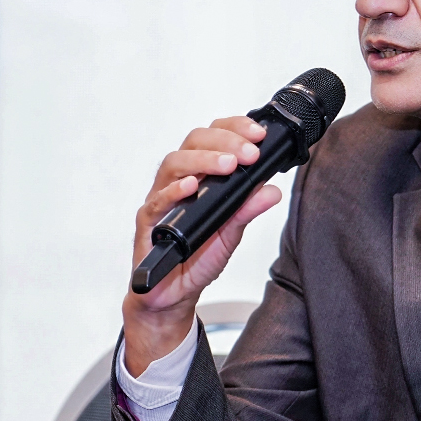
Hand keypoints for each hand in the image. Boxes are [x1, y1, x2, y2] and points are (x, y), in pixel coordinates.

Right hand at [121, 116, 282, 376]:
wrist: (173, 291)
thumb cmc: (198, 256)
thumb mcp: (232, 231)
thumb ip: (248, 209)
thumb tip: (272, 190)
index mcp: (201, 175)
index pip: (215, 138)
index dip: (235, 129)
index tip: (259, 135)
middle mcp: (179, 180)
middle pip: (194, 142)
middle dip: (225, 141)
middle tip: (250, 152)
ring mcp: (162, 198)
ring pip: (174, 163)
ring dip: (203, 160)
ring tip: (228, 164)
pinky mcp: (148, 221)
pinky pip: (156, 200)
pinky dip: (174, 190)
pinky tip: (191, 187)